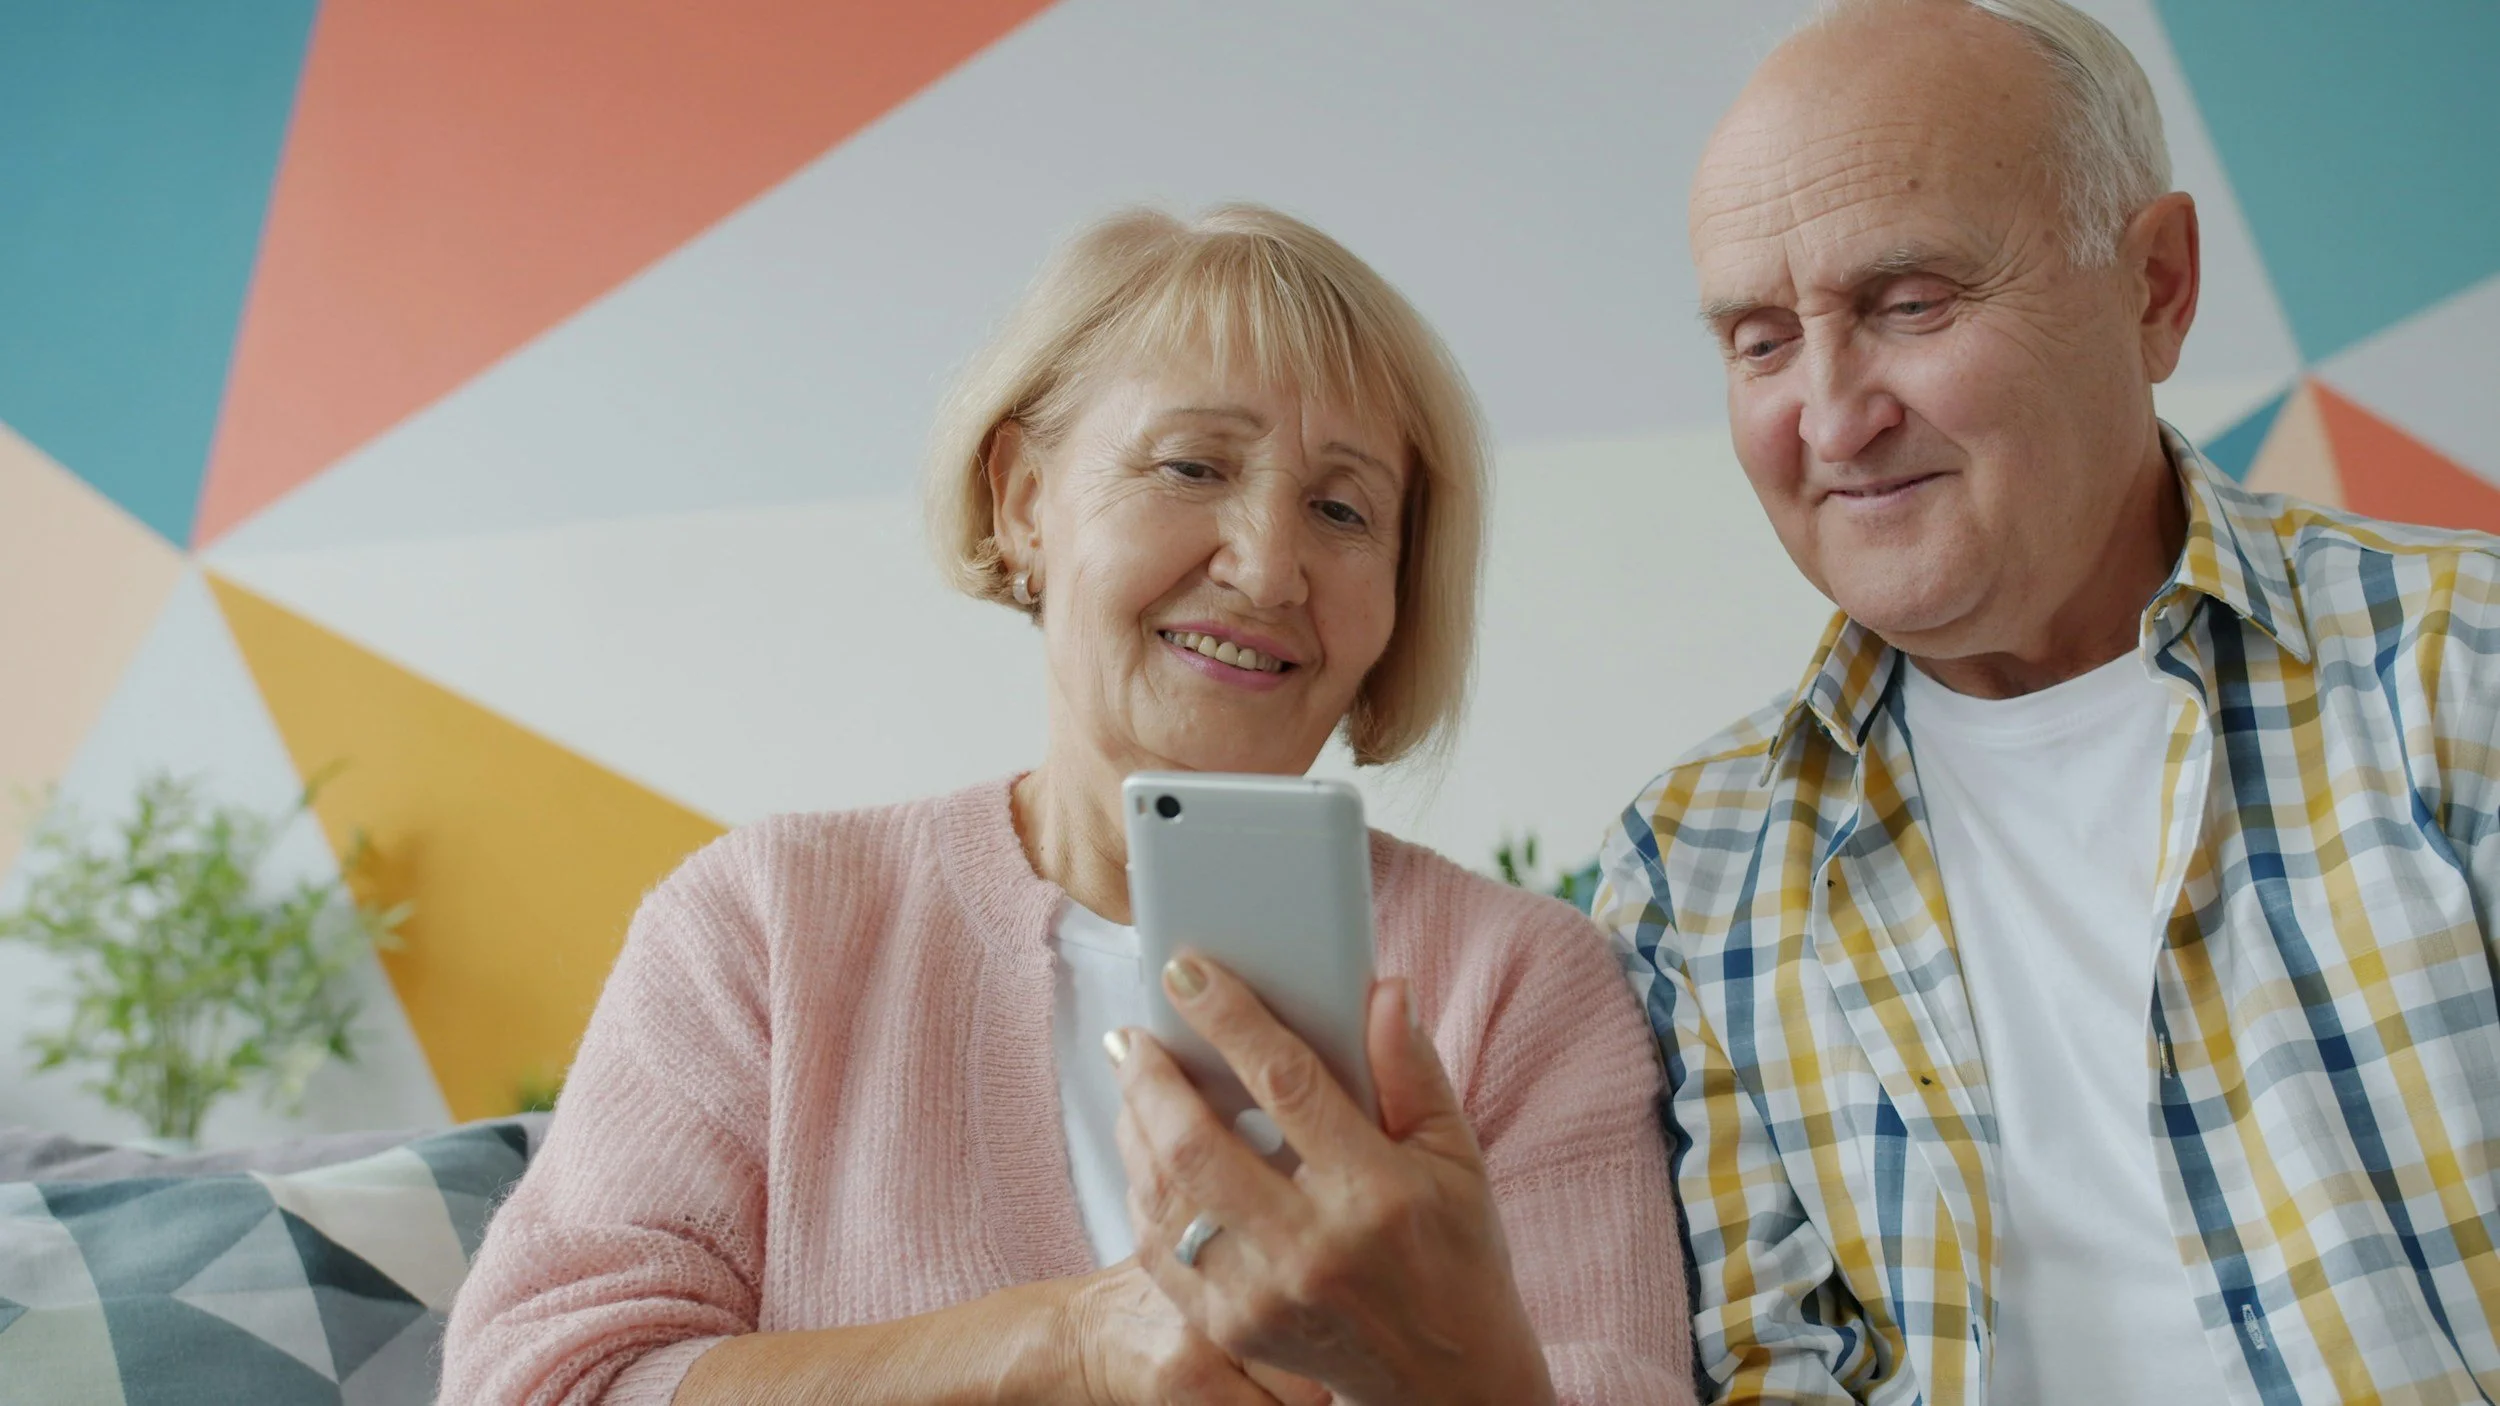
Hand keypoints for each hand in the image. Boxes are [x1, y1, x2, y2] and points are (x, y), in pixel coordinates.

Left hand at [1109, 960, 1555, 1405]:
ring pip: (1166, 1194)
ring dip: (1135, 1126)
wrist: (1445, 1377)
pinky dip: (1143, 1190)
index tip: (1187, 971)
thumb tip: (1382, 987)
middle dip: (1152, 1074)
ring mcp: (1263, 1294)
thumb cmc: (1455, 1252)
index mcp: (1376, 1191)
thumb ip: (1412, 1069)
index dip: (1228, 1017)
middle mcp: (1312, 1245)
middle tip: (1134, 1034)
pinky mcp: (1231, 1328)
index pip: (1286, 1081)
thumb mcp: (1456, 1155)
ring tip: (1132, 1079)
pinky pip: (1159, 1248)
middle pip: (1198, 1141)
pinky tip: (1146, 1152)